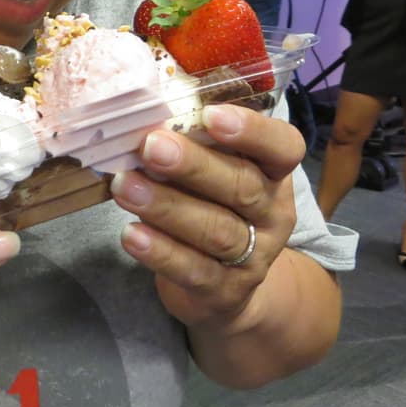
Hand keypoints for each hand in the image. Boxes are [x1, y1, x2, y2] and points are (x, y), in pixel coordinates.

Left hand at [109, 104, 299, 329]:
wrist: (226, 287)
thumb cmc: (212, 205)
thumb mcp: (215, 171)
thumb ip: (192, 143)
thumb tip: (140, 114)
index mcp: (274, 173)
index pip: (282, 147)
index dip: (252, 130)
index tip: (210, 114)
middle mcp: (273, 213)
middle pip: (242, 186)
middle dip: (193, 165)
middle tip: (151, 146)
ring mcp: (255, 256)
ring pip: (216, 230)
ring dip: (166, 206)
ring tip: (124, 186)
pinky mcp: (226, 292)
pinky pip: (194, 270)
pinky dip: (161, 252)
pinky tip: (131, 234)